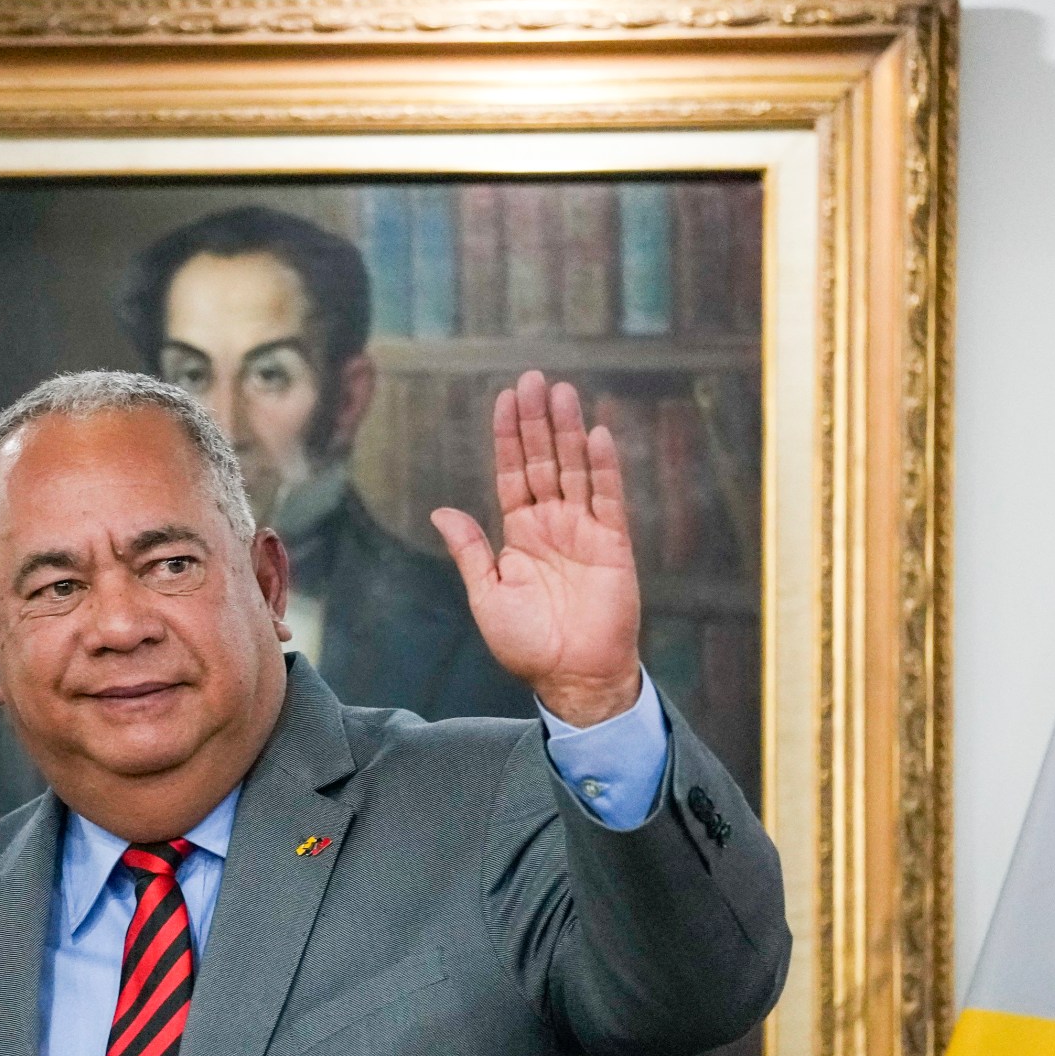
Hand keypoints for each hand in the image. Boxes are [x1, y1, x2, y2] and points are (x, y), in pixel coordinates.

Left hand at [431, 371, 642, 725]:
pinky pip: (608, 498)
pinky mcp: (613, 545)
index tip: (505, 399)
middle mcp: (552, 525)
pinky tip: (596, 434)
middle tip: (533, 378)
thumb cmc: (527, 644)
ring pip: (575, 470)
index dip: (509, 438)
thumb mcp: (486, 594)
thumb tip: (441, 510)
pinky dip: (603, 467)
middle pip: (544, 461)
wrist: (572, 677)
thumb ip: (469, 549)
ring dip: (568, 431)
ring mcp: (584, 531)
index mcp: (520, 534)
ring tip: (562, 392)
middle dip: (537, 421)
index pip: (513, 474)